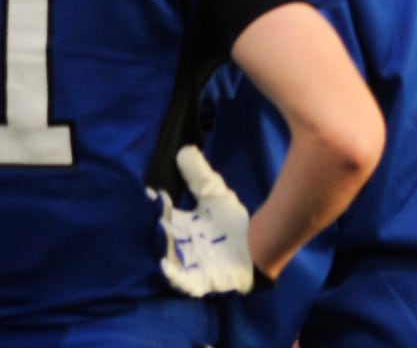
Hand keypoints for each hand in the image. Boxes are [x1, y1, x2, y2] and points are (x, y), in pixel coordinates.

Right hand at [151, 145, 253, 295]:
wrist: (258, 248)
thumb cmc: (233, 224)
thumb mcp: (215, 195)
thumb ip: (199, 175)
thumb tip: (185, 149)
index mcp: (179, 224)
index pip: (159, 213)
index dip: (152, 204)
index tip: (145, 190)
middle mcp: (177, 244)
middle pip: (158, 234)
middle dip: (153, 223)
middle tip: (147, 210)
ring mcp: (185, 263)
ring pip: (165, 255)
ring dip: (160, 245)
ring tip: (158, 229)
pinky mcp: (196, 280)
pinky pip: (180, 279)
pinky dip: (171, 273)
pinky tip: (164, 263)